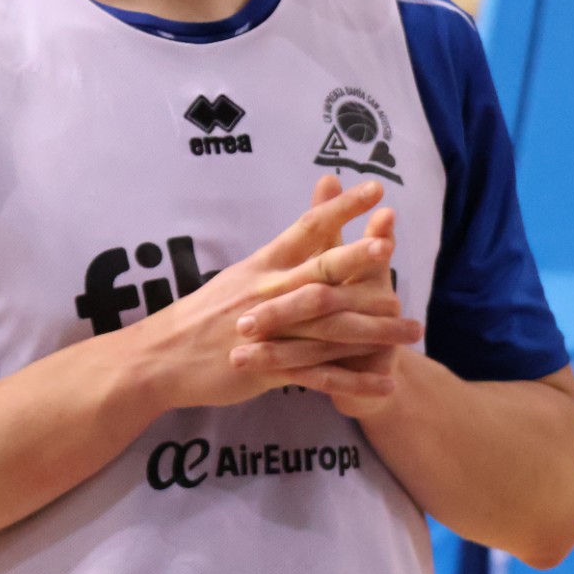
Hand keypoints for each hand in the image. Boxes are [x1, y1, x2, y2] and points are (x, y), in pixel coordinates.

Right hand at [136, 178, 413, 410]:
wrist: (160, 359)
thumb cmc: (201, 318)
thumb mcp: (236, 280)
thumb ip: (276, 260)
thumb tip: (310, 236)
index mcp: (260, 268)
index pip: (304, 229)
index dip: (339, 209)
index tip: (374, 188)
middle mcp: (265, 293)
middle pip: (317, 271)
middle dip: (355, 259)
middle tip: (389, 247)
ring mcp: (268, 331)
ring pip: (327, 325)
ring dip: (375, 329)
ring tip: (414, 329)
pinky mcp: (266, 367)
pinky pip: (319, 375)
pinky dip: (355, 381)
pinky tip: (386, 384)